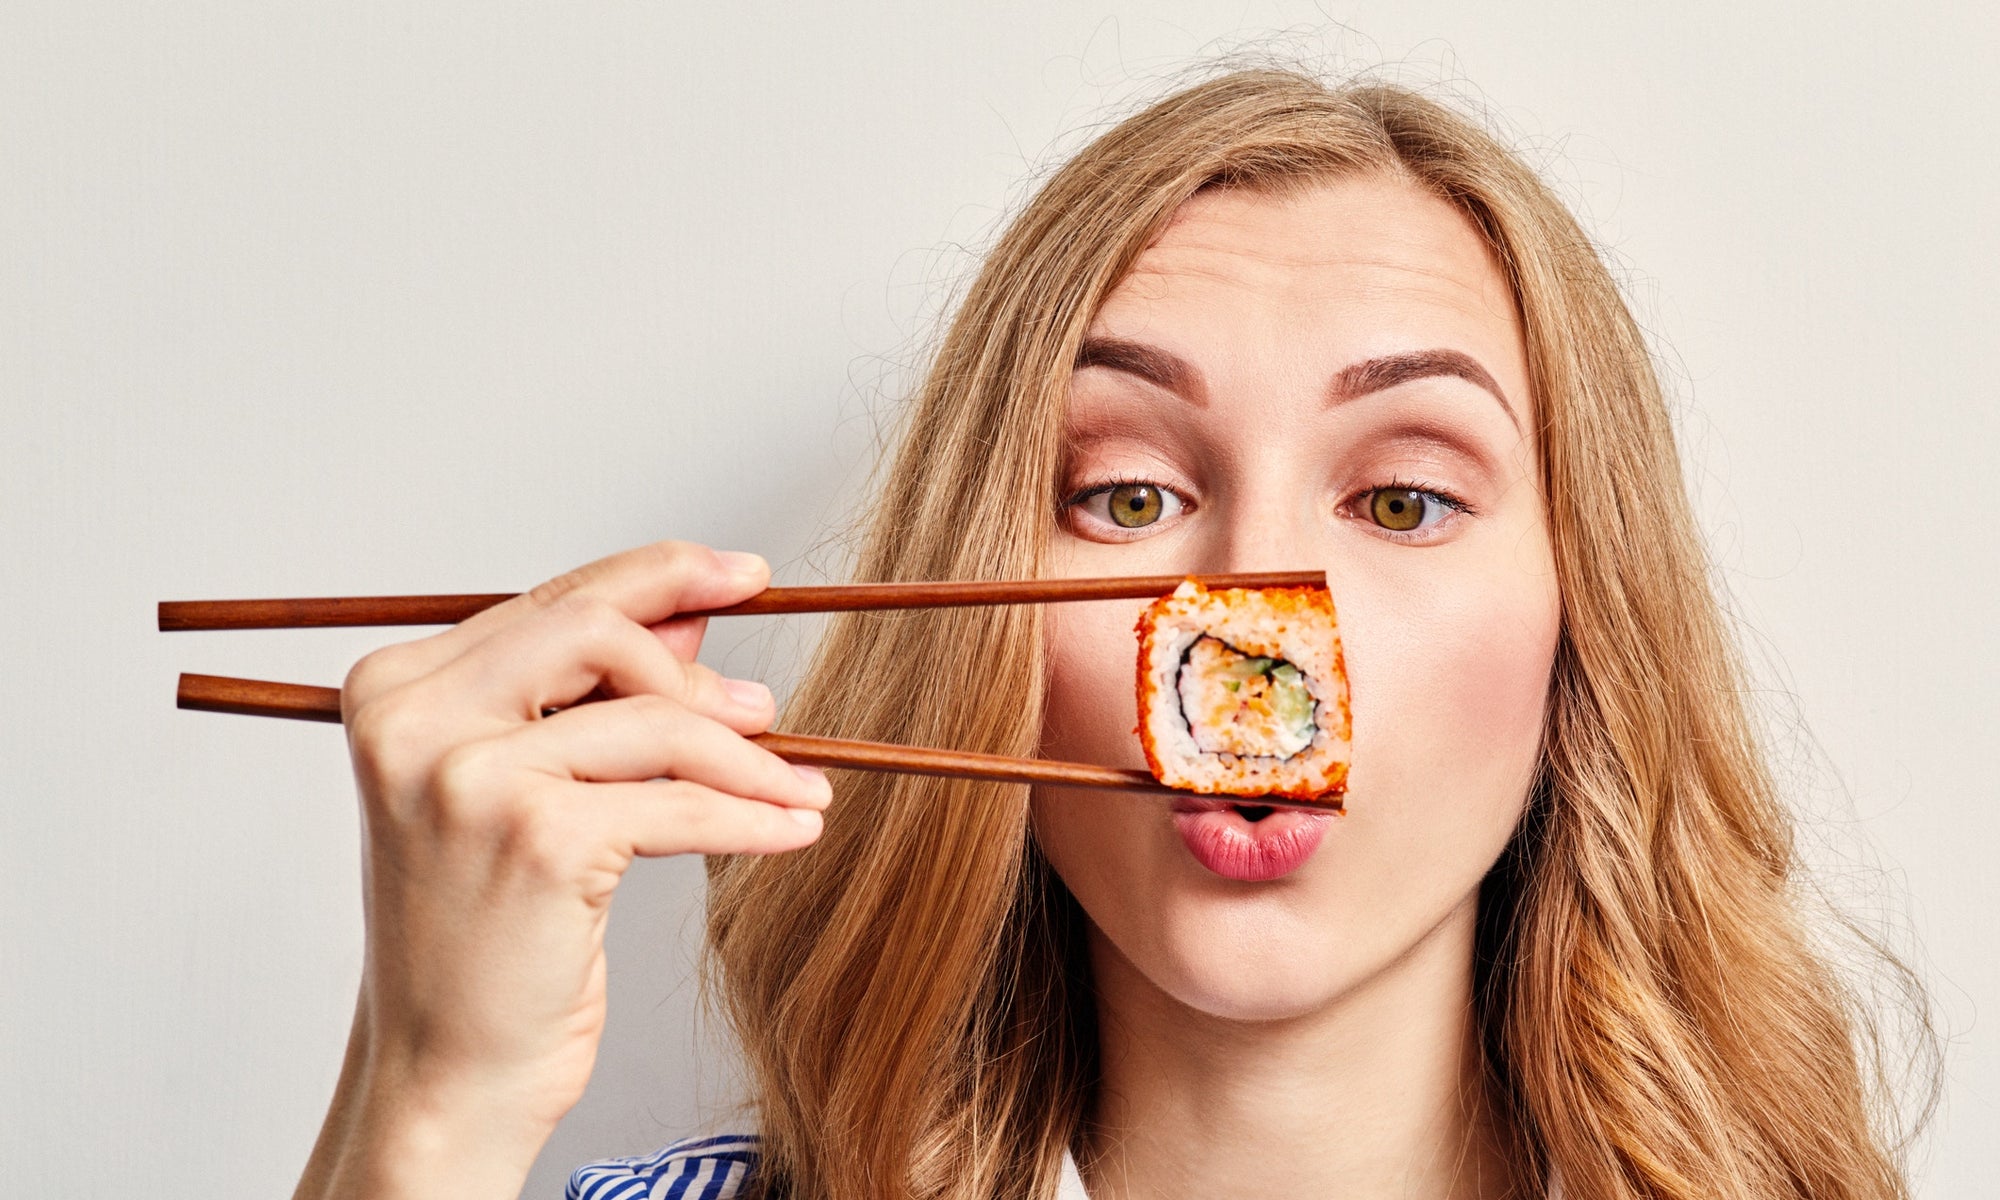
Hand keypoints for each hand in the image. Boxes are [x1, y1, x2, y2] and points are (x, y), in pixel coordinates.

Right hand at [300, 541, 829, 1195]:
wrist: (445, 1073)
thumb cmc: (482, 935)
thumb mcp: (525, 791)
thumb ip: (588, 696)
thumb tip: (691, 616)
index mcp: (395, 691)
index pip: (549, 601)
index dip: (660, 577)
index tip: (745, 574)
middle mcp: (414, 721)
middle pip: (596, 632)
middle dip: (698, 668)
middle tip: (766, 710)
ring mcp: (468, 778)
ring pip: (655, 722)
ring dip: (747, 757)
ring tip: (796, 783)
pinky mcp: (536, 838)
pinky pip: (680, 802)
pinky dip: (752, 814)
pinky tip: (794, 826)